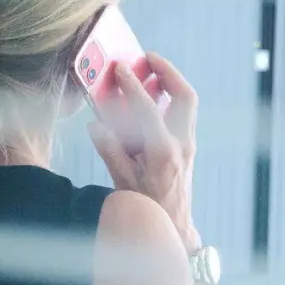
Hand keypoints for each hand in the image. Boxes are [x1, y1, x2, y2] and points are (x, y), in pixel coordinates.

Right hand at [87, 52, 199, 247]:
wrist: (173, 226)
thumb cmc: (146, 206)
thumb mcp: (121, 181)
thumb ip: (109, 150)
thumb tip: (96, 124)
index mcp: (162, 152)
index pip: (147, 109)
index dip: (132, 86)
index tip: (120, 69)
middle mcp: (181, 144)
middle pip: (184, 96)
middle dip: (168, 72)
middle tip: (148, 58)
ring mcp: (189, 144)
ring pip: (188, 103)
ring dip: (172, 83)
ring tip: (151, 71)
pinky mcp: (188, 146)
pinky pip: (183, 113)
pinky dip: (170, 99)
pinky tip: (153, 96)